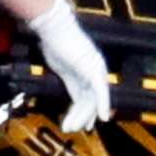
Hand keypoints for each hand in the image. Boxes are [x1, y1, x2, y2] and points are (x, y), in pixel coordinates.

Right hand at [26, 0, 111, 132]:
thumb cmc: (53, 39)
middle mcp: (93, 70)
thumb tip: (59, 79)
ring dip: (82, 115)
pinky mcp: (92, 69)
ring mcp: (94, 69)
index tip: (83, 123)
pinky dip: (102, 105)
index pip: (87, 95)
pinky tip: (102, 117)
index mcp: (84, 70)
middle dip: (82, 116)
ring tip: (72, 127)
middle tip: (75, 128)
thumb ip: (64, 75)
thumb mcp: (58, 63)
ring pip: (92, 100)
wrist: (54, 27)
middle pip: (90, 100)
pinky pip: (99, 92)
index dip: (84, 110)